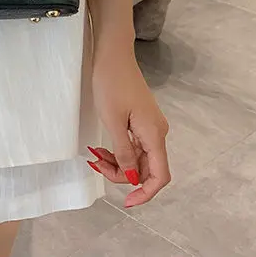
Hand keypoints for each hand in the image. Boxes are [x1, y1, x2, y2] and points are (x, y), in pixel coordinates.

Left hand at [89, 50, 170, 207]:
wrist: (112, 54)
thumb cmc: (111, 84)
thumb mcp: (113, 121)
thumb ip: (123, 152)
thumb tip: (132, 177)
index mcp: (154, 134)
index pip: (160, 176)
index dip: (146, 193)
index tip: (127, 202)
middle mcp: (157, 132)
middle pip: (147, 168)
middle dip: (123, 175)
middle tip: (97, 165)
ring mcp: (150, 125)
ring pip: (138, 158)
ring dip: (119, 163)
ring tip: (96, 156)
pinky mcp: (142, 119)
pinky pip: (134, 145)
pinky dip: (119, 150)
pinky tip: (102, 148)